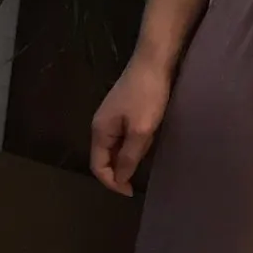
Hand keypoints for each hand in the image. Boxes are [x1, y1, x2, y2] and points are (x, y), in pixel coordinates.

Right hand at [90, 50, 173, 195]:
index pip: (97, 166)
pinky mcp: (124, 109)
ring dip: (128, 157)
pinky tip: (148, 143)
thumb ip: (129, 156)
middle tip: (140, 179)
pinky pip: (125, 135)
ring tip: (146, 162)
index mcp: (100, 130)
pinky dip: (134, 144)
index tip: (131, 192)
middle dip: (120, 171)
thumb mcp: (141, 130)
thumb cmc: (147, 96)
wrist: (155, 61)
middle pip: (105, 157)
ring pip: (116, 146)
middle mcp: (101, 125)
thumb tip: (120, 178)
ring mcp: (112, 116)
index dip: (112, 182)